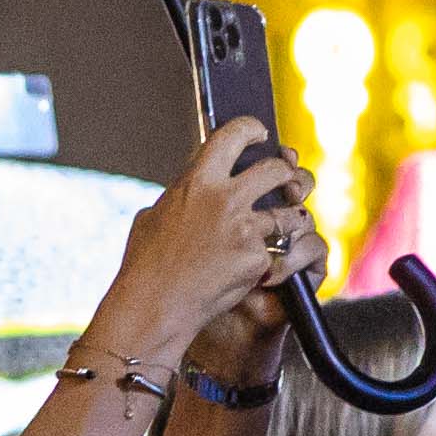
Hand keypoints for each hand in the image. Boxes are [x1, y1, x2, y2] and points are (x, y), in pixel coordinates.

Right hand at [95, 109, 322, 367]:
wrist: (154, 307)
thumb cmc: (146, 264)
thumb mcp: (155, 214)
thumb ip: (184, 193)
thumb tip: (197, 186)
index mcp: (198, 180)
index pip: (236, 133)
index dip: (253, 128)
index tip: (260, 133)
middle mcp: (226, 199)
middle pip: (278, 169)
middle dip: (287, 174)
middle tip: (285, 181)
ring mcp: (246, 230)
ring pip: (290, 212)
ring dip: (287, 219)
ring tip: (279, 228)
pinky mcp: (259, 260)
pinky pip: (279, 251)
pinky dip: (274, 260)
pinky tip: (258, 269)